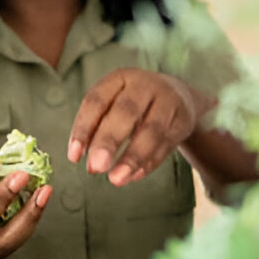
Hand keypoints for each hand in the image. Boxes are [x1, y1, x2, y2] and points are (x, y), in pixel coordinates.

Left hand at [67, 68, 204, 186]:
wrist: (178, 94)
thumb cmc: (133, 103)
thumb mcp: (113, 104)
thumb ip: (98, 131)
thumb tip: (90, 166)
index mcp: (120, 78)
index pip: (97, 100)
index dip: (84, 128)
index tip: (74, 156)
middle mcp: (145, 85)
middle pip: (126, 112)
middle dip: (109, 140)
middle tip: (97, 167)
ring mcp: (168, 101)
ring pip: (152, 130)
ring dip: (132, 157)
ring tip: (116, 179)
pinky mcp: (184, 120)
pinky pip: (166, 144)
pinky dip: (149, 162)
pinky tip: (133, 176)